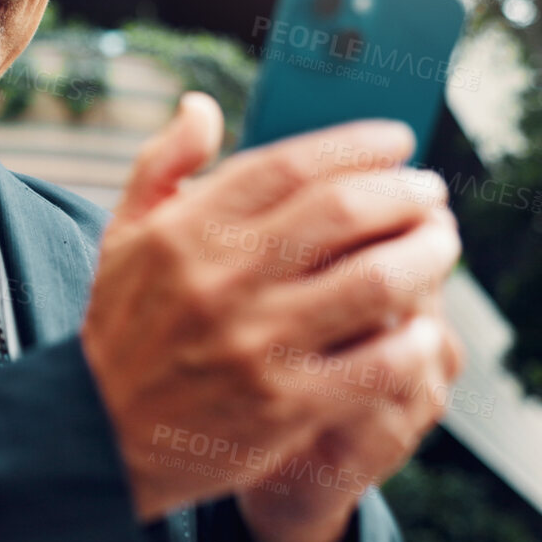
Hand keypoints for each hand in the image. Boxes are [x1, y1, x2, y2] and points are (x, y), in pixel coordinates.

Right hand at [79, 93, 462, 525]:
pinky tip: (424, 327)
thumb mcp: (122, 235)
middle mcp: (223, 280)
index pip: (290, 165)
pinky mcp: (285, 406)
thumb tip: (203, 105)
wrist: (99, 435)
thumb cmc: (123, 327)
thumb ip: (163, 164)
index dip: (357, 145)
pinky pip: (376, 364)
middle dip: (405, 195)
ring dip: (426, 256)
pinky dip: (413, 340)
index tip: (398, 141)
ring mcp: (257, 344)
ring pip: (375, 282)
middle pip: (344, 214)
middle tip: (432, 194)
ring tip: (442, 245)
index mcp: (186, 230)